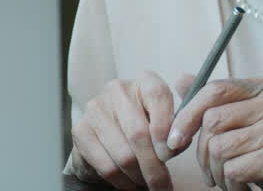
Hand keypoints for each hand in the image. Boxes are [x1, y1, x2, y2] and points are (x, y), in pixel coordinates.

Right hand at [70, 70, 177, 190]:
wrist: (111, 135)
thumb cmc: (147, 128)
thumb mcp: (169, 124)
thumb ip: (181, 128)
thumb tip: (176, 141)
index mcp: (144, 82)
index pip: (158, 96)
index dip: (165, 129)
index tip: (169, 154)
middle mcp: (118, 90)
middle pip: (138, 133)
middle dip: (154, 167)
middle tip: (163, 186)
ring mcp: (96, 108)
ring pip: (124, 155)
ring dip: (139, 177)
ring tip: (147, 183)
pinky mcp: (81, 130)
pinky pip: (106, 166)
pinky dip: (122, 182)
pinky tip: (130, 182)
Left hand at [167, 76, 262, 190]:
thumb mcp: (247, 126)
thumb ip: (219, 104)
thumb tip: (182, 81)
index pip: (215, 89)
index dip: (187, 114)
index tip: (173, 139)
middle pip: (212, 119)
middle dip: (201, 152)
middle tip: (211, 172)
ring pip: (219, 146)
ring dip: (217, 172)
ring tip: (231, 180)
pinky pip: (233, 168)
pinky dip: (231, 185)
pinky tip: (246, 188)